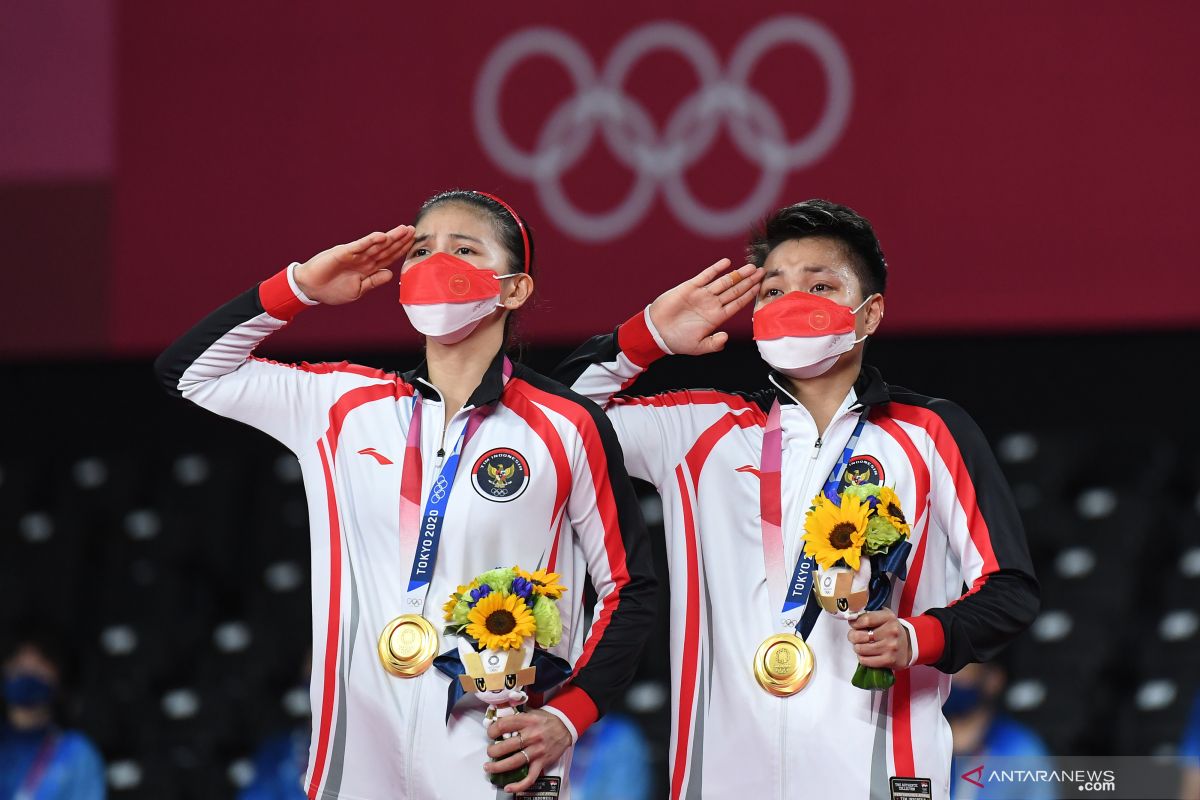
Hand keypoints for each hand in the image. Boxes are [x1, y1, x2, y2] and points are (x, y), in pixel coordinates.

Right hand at [293, 224, 414, 304]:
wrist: (311, 288)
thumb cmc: (333, 290)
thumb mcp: (358, 290)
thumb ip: (374, 281)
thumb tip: (391, 273)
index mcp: (368, 268)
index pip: (388, 257)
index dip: (401, 250)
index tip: (413, 243)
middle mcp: (363, 259)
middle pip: (385, 248)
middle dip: (400, 240)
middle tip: (413, 230)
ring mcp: (354, 255)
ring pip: (376, 245)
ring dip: (390, 237)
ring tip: (403, 230)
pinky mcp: (343, 252)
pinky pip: (359, 246)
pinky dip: (370, 241)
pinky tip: (381, 236)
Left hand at [485, 709, 571, 793]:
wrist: (566, 727)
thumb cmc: (547, 720)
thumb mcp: (532, 712)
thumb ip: (517, 716)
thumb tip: (498, 721)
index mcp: (527, 721)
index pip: (504, 725)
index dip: (492, 730)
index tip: (490, 734)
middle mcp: (532, 735)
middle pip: (507, 746)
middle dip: (493, 751)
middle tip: (490, 752)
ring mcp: (537, 750)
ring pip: (514, 761)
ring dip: (498, 767)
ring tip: (489, 768)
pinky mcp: (542, 762)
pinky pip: (530, 777)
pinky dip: (519, 785)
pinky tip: (509, 787)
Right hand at [647, 259, 761, 354]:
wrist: (656, 331)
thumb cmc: (676, 340)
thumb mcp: (698, 347)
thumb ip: (713, 343)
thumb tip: (726, 338)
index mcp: (716, 317)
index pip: (737, 304)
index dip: (748, 295)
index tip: (759, 287)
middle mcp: (712, 304)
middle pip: (734, 290)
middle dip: (748, 281)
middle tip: (761, 272)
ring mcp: (702, 294)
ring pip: (724, 282)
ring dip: (737, 274)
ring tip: (750, 267)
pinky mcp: (690, 287)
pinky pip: (706, 276)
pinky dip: (716, 269)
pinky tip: (726, 263)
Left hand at [847, 609, 910, 669]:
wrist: (908, 645)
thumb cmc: (890, 630)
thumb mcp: (883, 616)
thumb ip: (868, 614)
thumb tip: (851, 618)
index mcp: (889, 618)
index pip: (865, 619)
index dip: (855, 623)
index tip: (853, 624)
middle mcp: (891, 632)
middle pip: (859, 636)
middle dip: (852, 636)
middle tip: (854, 636)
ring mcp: (890, 647)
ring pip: (860, 649)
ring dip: (857, 647)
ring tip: (861, 645)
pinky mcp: (889, 660)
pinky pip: (865, 660)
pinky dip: (862, 657)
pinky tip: (866, 654)